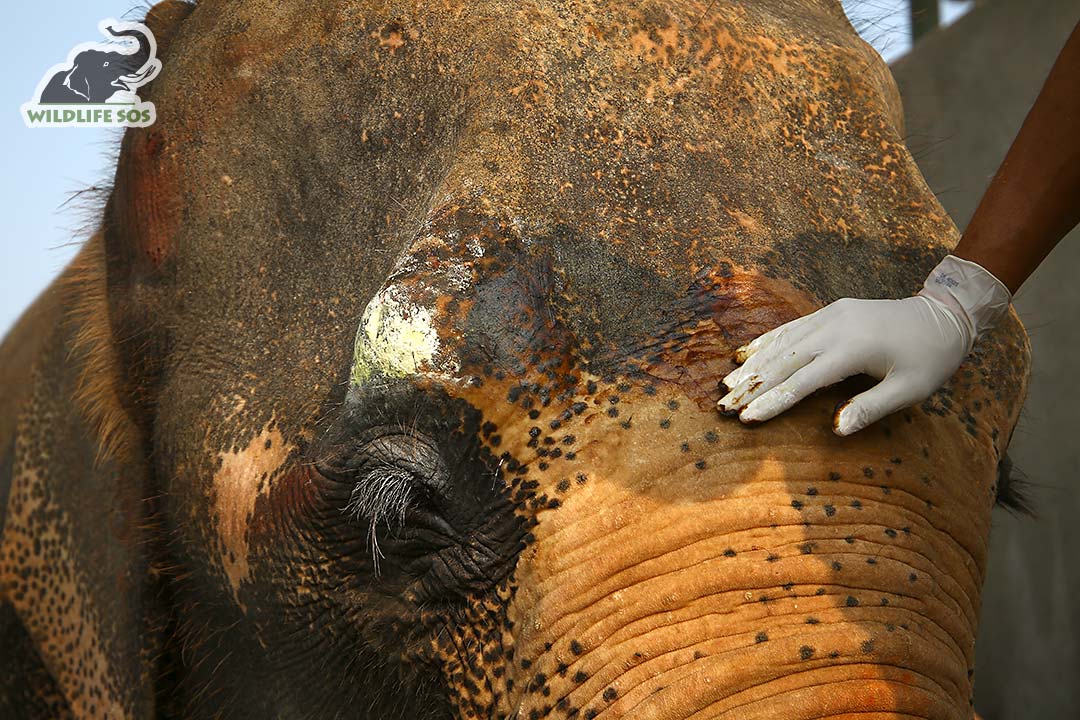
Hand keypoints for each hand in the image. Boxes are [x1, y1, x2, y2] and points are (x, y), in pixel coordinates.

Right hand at [717, 295, 971, 435]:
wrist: (944, 316)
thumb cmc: (930, 359)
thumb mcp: (910, 391)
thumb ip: (871, 408)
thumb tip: (836, 430)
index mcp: (853, 349)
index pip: (802, 380)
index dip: (773, 401)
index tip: (747, 418)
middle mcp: (835, 327)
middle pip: (783, 359)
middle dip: (752, 385)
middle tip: (723, 406)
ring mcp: (831, 315)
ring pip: (782, 341)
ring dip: (754, 364)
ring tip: (728, 384)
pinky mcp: (831, 311)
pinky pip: (792, 328)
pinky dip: (767, 342)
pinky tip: (748, 354)